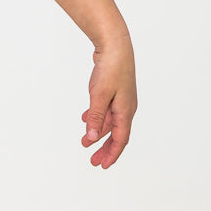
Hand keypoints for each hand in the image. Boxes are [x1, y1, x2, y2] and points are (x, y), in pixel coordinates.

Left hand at [81, 36, 136, 167]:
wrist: (115, 45)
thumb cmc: (110, 68)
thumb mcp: (99, 95)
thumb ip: (95, 117)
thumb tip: (91, 137)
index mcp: (126, 111)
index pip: (120, 139)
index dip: (112, 154)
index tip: (102, 166)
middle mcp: (126, 107)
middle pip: (116, 134)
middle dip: (105, 149)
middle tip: (93, 161)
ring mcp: (121, 99)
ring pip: (109, 122)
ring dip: (97, 133)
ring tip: (84, 142)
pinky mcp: (114, 91)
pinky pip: (106, 110)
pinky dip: (97, 117)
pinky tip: (85, 119)